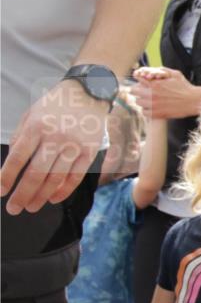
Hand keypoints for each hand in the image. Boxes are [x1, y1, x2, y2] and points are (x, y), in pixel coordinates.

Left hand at [1, 80, 107, 213]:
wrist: (88, 93)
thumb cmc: (55, 105)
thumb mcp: (31, 114)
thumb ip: (20, 137)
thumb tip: (12, 165)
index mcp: (37, 127)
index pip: (18, 158)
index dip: (7, 177)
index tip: (0, 191)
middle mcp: (56, 137)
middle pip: (37, 173)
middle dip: (23, 194)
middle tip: (14, 209)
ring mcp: (75, 146)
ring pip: (56, 178)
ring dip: (41, 196)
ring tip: (31, 207)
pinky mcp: (90, 151)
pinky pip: (76, 176)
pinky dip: (64, 190)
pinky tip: (53, 199)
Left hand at [131, 67, 200, 118]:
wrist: (193, 101)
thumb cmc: (185, 87)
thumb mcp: (175, 74)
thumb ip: (162, 71)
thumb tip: (152, 71)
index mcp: (155, 84)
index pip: (138, 80)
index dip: (139, 80)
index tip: (143, 82)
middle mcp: (152, 94)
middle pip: (133, 91)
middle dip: (138, 90)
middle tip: (143, 91)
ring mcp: (153, 105)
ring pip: (138, 102)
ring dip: (142, 100)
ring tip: (149, 100)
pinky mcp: (157, 114)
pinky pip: (144, 112)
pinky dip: (146, 110)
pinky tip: (152, 108)